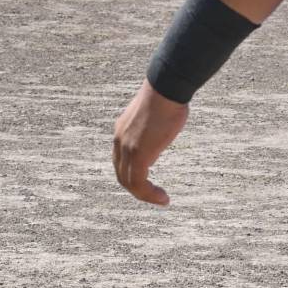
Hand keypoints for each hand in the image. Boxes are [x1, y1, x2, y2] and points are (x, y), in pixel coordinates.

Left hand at [113, 81, 188, 205]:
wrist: (166, 88)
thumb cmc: (167, 95)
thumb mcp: (155, 115)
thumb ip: (153, 127)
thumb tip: (163, 127)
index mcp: (122, 131)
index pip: (121, 161)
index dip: (133, 174)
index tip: (149, 182)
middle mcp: (119, 141)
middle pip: (122, 174)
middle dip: (138, 189)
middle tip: (154, 196)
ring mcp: (127, 148)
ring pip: (129, 182)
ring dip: (145, 195)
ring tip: (161, 199)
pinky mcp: (138, 154)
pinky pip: (138, 183)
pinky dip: (149, 194)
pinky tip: (162, 198)